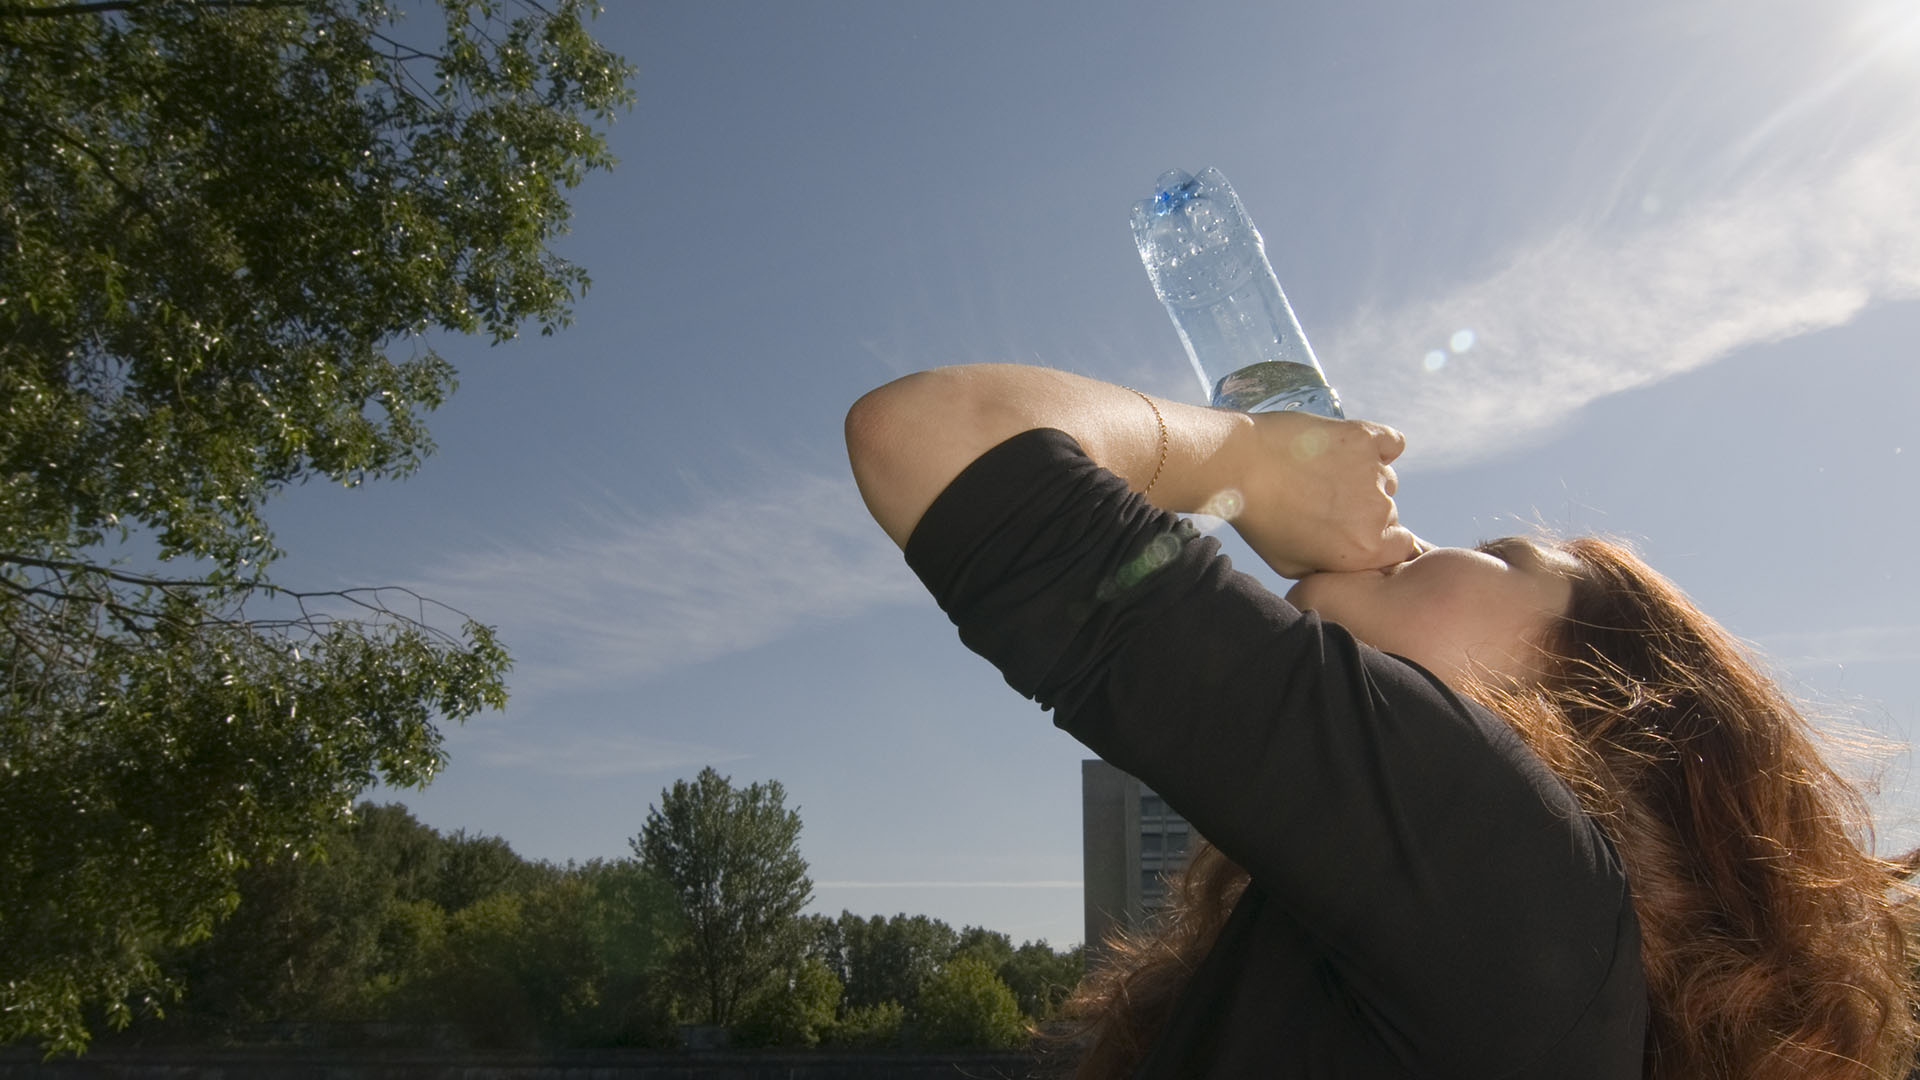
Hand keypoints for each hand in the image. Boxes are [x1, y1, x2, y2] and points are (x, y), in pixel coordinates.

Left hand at [1221, 411, 1421, 577]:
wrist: (1239, 467)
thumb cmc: (1259, 520)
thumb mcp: (1291, 567)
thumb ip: (1330, 568)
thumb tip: (1346, 563)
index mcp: (1365, 550)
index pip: (1399, 546)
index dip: (1376, 539)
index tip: (1352, 530)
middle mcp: (1378, 513)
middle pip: (1389, 513)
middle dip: (1364, 511)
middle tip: (1327, 500)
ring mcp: (1373, 472)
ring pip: (1385, 479)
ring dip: (1364, 479)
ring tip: (1324, 474)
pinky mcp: (1364, 437)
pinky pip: (1391, 443)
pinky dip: (1379, 446)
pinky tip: (1354, 449)